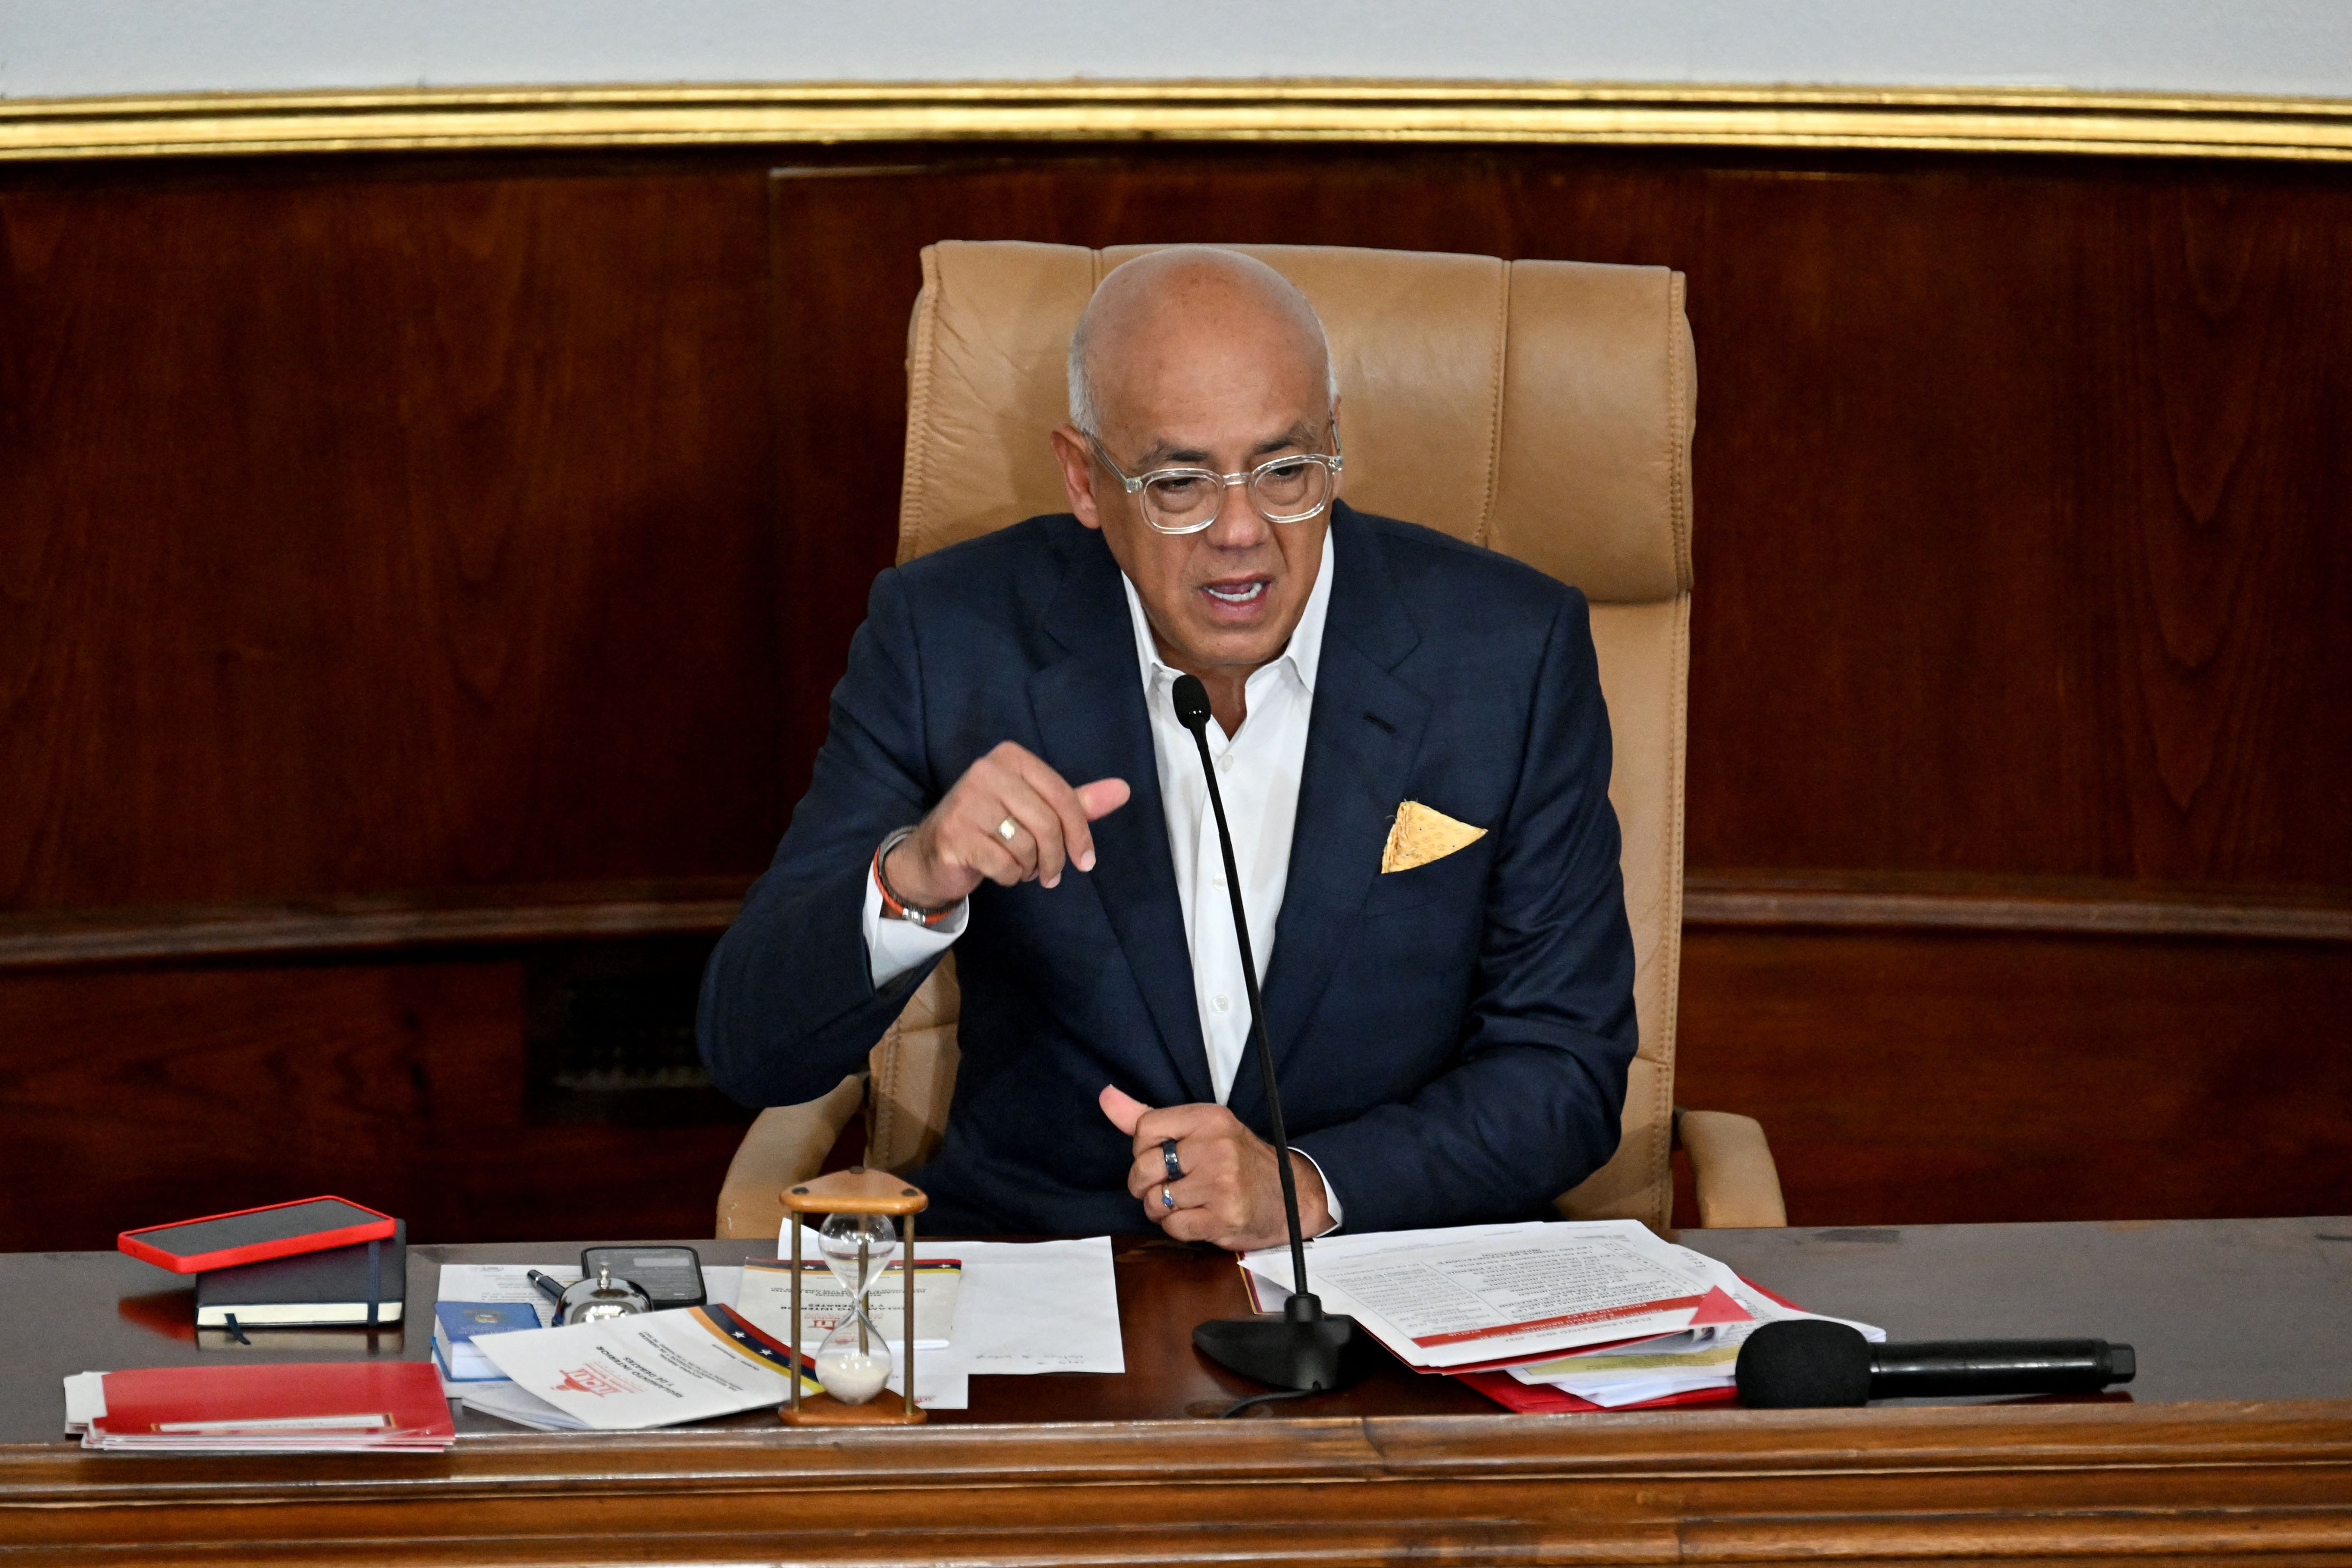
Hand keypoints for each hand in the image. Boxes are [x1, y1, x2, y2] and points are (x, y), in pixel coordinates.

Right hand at [884, 742, 1129, 908]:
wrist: (935, 853)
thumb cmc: (993, 827)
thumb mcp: (1038, 810)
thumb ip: (1079, 802)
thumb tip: (1124, 789)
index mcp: (1011, 757)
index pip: (1062, 795)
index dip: (1080, 833)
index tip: (1085, 860)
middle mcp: (985, 771)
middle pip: (1047, 823)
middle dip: (1055, 857)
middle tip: (1051, 874)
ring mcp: (966, 802)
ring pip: (1026, 846)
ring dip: (1031, 868)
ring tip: (1020, 867)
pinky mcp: (954, 834)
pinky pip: (1004, 864)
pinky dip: (1010, 877)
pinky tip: (1001, 872)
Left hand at [1098, 1085, 1329, 1251]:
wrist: (1289, 1198)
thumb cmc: (1236, 1163)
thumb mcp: (1199, 1131)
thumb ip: (1148, 1117)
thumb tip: (1105, 1096)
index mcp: (1209, 1118)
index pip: (1144, 1128)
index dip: (1143, 1151)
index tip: (1161, 1158)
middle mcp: (1216, 1145)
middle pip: (1144, 1167)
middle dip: (1146, 1185)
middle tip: (1167, 1187)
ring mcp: (1221, 1181)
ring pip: (1156, 1201)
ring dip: (1163, 1210)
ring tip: (1186, 1203)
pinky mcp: (1224, 1215)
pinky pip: (1174, 1226)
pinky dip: (1179, 1228)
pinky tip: (1199, 1218)